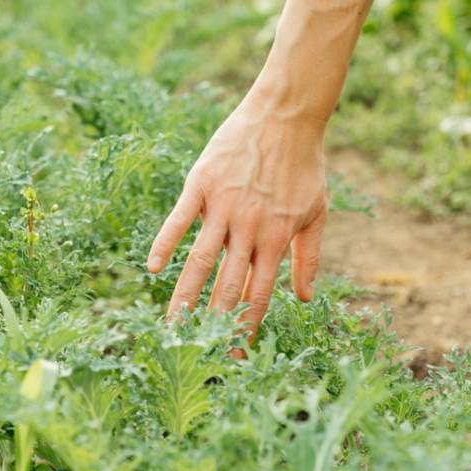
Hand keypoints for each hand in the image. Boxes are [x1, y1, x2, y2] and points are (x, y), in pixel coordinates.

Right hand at [147, 100, 328, 337]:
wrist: (287, 115)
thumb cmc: (305, 166)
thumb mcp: (317, 213)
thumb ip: (308, 258)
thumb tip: (305, 299)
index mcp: (276, 238)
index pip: (259, 294)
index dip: (247, 327)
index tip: (236, 354)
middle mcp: (248, 228)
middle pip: (226, 286)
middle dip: (214, 323)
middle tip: (199, 352)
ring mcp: (223, 206)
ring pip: (200, 260)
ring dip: (185, 296)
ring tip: (172, 326)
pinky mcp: (201, 184)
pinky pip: (179, 219)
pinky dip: (165, 242)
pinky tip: (153, 268)